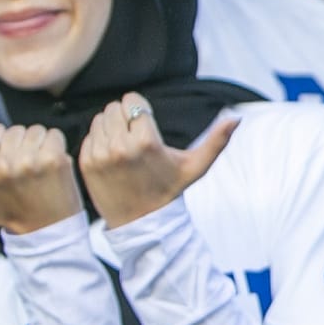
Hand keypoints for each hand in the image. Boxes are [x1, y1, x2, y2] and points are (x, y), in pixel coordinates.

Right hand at [0, 124, 82, 234]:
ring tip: (38, 168)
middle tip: (25, 169)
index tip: (7, 165)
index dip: (1, 145)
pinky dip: (55, 144)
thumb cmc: (8, 215)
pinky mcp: (55, 159)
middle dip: (19, 144)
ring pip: (34, 130)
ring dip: (38, 144)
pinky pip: (53, 134)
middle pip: (14, 130)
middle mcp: (6, 165)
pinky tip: (52, 164)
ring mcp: (32, 161)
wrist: (47, 229)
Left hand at [77, 94, 239, 227]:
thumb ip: (217, 140)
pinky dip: (99, 142)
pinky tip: (113, 158)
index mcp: (146, 140)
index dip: (140, 110)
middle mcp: (120, 146)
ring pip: (100, 119)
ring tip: (125, 147)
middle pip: (114, 107)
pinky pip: (89, 136)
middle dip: (125, 118)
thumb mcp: (196, 167)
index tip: (147, 126)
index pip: (132, 101)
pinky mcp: (86, 163)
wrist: (142, 223)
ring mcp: (100, 155)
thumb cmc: (170, 190)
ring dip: (111, 128)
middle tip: (136, 138)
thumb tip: (237, 117)